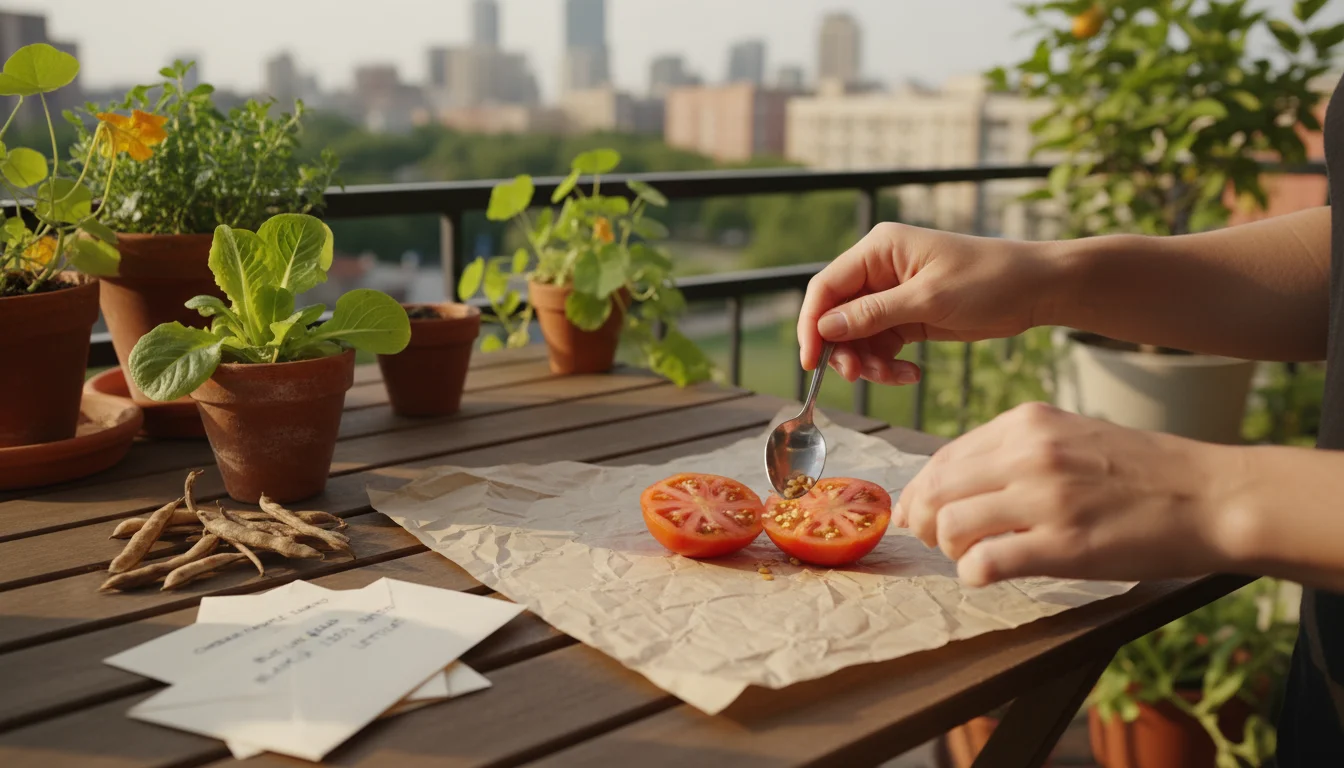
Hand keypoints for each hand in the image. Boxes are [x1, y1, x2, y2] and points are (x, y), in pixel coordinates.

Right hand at [798, 223, 1062, 382]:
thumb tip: (826, 328)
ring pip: (858, 336)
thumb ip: (874, 314)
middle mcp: (879, 270)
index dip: (812, 325)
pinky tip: (910, 374)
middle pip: (838, 316)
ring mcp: (893, 294)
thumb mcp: (929, 299)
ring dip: (869, 362)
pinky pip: (882, 345)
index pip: (826, 287)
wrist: (1037, 288)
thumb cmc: (988, 280)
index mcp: (879, 250)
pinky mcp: (909, 316)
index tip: (811, 362)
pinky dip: (889, 365)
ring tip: (896, 376)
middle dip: (845, 349)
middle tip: (859, 376)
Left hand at [896, 402, 1237, 586]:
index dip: (920, 493)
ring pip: (950, 525)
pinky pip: (984, 563)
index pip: (942, 458)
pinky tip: (990, 575)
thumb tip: (953, 485)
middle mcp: (1028, 453)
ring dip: (949, 550)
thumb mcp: (1071, 437)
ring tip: (972, 557)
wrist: (1213, 496)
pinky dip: (974, 575)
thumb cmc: (1143, 472)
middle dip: (924, 523)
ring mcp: (1045, 498)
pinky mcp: (1063, 545)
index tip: (918, 515)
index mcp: (1026, 423)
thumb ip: (1014, 453)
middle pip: (935, 491)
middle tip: (938, 542)